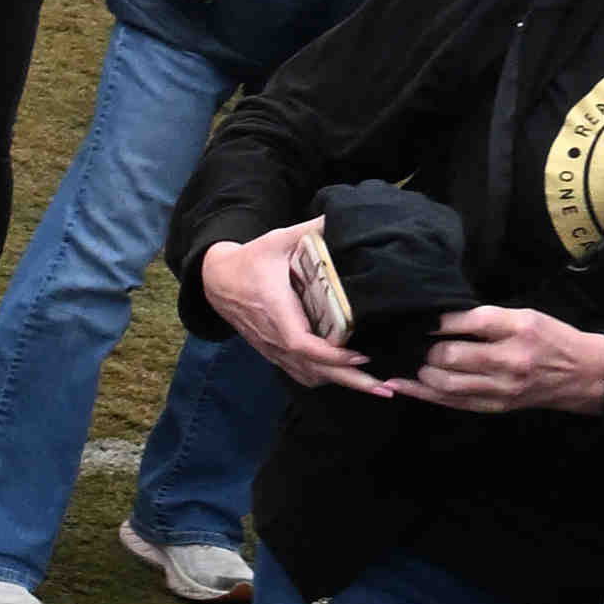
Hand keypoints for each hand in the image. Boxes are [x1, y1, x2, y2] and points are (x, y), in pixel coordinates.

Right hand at [206, 224, 398, 395]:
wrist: (216, 281)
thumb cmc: (250, 260)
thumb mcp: (277, 239)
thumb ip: (310, 229)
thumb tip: (342, 215)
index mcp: (276, 311)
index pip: (302, 343)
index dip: (332, 355)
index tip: (362, 354)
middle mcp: (274, 337)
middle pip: (314, 370)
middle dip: (351, 380)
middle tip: (386, 388)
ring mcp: (273, 349)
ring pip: (309, 376)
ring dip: (341, 382)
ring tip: (375, 385)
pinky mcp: (273, 353)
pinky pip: (301, 374)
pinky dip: (325, 379)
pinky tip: (347, 376)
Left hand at [394, 303, 603, 415]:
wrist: (582, 374)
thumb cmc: (551, 338)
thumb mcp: (526, 316)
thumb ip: (487, 318)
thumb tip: (442, 320)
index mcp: (519, 330)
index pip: (471, 322)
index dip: (441, 321)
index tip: (425, 321)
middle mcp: (510, 361)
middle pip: (452, 356)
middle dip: (429, 350)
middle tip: (421, 343)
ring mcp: (501, 388)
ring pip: (446, 384)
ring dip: (423, 373)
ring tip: (415, 362)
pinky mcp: (495, 406)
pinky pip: (452, 402)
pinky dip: (423, 394)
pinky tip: (403, 385)